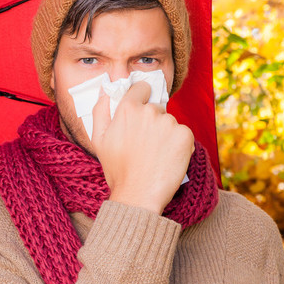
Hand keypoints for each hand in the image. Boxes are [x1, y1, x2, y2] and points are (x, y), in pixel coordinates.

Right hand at [90, 80, 193, 213]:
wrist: (138, 195)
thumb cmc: (117, 170)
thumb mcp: (98, 140)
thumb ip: (100, 111)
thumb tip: (105, 92)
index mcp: (128, 109)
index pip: (141, 88)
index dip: (140, 98)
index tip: (139, 114)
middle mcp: (149, 111)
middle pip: (156, 108)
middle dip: (151, 121)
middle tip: (144, 145)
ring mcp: (169, 123)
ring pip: (169, 122)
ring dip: (165, 134)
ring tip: (155, 155)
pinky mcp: (185, 135)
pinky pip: (183, 134)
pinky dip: (178, 144)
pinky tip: (167, 159)